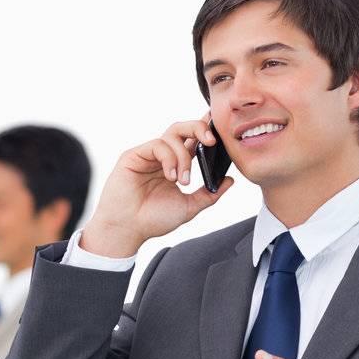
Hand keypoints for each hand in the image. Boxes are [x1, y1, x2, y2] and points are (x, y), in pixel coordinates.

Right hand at [80, 119, 234, 257]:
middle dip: (199, 128)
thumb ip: (209, 194)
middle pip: (183, 128)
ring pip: (172, 134)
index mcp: (175, 164)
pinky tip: (170, 177)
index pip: (193, 140)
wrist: (128, 230)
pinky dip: (169, 159)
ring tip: (183, 180)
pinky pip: (158, 145)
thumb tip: (230, 180)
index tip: (220, 130)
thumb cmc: (153, 220)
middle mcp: (162, 156)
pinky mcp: (134, 155)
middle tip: (211, 141)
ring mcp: (148, 154)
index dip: (206, 130)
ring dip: (183, 156)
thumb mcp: (189, 207)